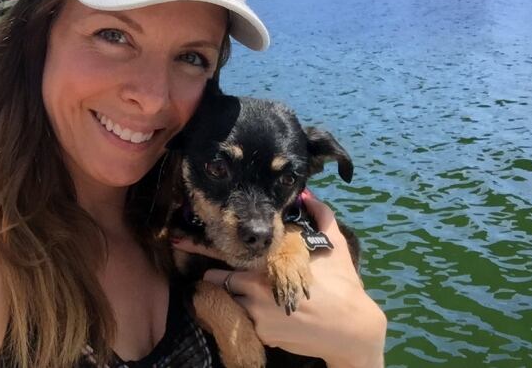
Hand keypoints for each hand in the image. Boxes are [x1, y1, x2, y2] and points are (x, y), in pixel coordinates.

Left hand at [172, 191, 386, 367]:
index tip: (180, 244)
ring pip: (232, 305)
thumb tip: (307, 194)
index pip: (224, 262)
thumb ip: (320, 216)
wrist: (352, 332)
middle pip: (221, 284)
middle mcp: (256, 293)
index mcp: (268, 268)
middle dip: (218, 278)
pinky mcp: (264, 337)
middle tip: (219, 272)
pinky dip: (250, 317)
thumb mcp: (334, 246)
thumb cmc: (343, 286)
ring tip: (244, 294)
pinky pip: (246, 324)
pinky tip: (265, 312)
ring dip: (233, 299)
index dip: (201, 253)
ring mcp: (258, 318)